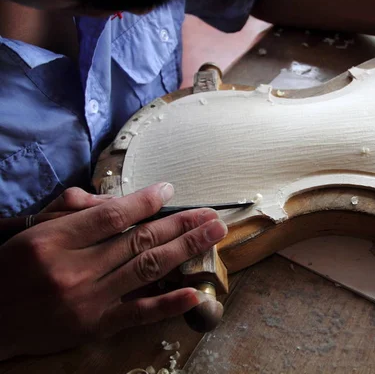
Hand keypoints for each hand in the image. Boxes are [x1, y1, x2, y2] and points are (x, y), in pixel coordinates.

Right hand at [0, 182, 227, 359]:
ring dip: (186, 249)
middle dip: (181, 224)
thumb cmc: (12, 268)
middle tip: (212, 215)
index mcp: (56, 240)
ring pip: (147, 269)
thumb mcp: (33, 230)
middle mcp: (75, 269)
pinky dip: (168, 303)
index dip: (146, 201)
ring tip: (214, 236)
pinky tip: (195, 292)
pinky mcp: (95, 326)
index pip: (113, 216)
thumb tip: (113, 202)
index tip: (170, 190)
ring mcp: (88, 300)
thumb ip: (73, 212)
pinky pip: (138, 314)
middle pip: (139, 240)